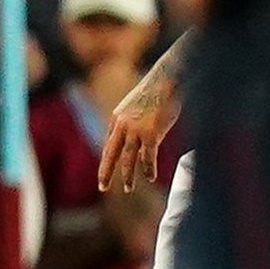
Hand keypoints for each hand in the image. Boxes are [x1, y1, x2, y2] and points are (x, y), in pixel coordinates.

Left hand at [98, 61, 179, 191]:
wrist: (167, 79)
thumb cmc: (157, 91)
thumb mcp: (138, 107)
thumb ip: (134, 123)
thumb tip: (138, 140)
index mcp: (117, 118)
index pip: (109, 144)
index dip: (108, 159)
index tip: (106, 171)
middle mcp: (122, 125)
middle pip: (111, 153)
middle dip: (106, 172)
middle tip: (102, 188)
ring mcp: (135, 130)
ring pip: (128, 159)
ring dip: (128, 176)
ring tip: (128, 189)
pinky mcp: (150, 133)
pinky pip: (147, 157)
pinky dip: (148, 169)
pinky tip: (150, 177)